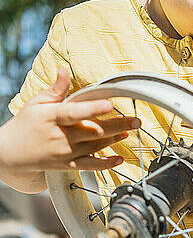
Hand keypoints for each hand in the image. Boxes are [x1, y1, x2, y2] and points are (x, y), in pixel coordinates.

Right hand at [0, 69, 138, 172]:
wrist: (9, 155)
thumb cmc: (25, 125)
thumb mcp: (36, 103)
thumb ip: (55, 89)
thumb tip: (64, 70)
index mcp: (52, 117)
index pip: (75, 112)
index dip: (93, 108)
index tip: (110, 104)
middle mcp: (60, 136)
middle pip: (93, 130)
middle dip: (117, 125)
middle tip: (135, 120)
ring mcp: (65, 153)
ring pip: (95, 146)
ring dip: (115, 139)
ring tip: (130, 130)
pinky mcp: (67, 165)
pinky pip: (90, 166)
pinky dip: (106, 164)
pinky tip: (119, 159)